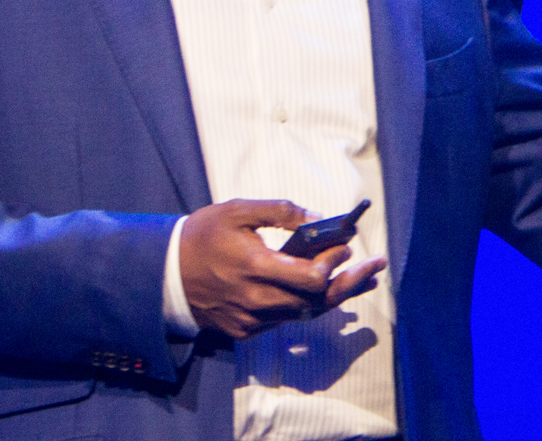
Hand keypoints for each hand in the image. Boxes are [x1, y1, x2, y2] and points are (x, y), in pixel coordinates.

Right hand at [178, 199, 386, 339]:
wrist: (165, 275)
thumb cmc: (202, 236)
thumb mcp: (237, 210)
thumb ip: (280, 212)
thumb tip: (317, 217)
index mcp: (254, 267)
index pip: (309, 277)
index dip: (332, 263)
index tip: (345, 246)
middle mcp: (256, 299)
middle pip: (316, 300)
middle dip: (350, 282)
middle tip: (376, 267)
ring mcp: (251, 319)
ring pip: (305, 314)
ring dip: (337, 296)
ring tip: (364, 280)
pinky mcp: (246, 330)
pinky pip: (286, 320)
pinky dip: (309, 306)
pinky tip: (327, 292)